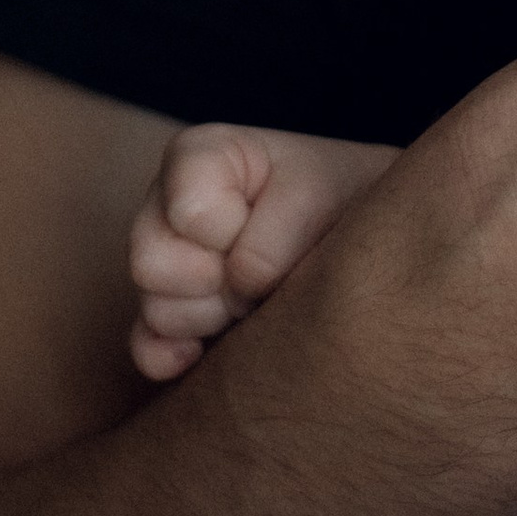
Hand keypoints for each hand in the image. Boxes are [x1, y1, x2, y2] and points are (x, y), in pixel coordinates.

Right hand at [126, 123, 398, 381]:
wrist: (370, 238)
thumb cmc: (344, 197)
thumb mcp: (325, 190)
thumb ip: (282, 227)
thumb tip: (241, 283)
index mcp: (200, 158)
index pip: (188, 209)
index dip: (234, 228)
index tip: (274, 220)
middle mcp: (167, 208)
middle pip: (150, 264)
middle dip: (217, 279)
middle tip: (269, 273)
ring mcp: (164, 265)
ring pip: (155, 310)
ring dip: (211, 316)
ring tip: (259, 299)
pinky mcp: (168, 316)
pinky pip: (146, 348)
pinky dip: (171, 357)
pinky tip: (202, 355)